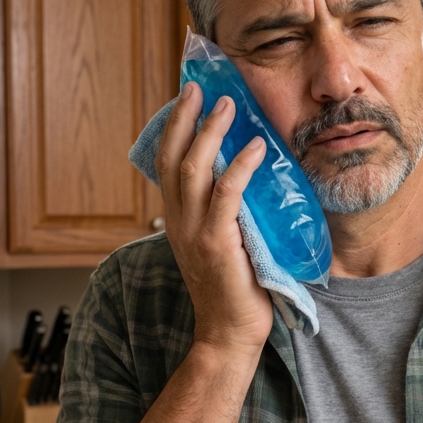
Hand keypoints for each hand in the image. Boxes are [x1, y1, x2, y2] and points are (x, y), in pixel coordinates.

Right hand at [155, 82, 271, 357]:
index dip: (174, 129)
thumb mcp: (220, 244)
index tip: (186, 98)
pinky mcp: (217, 243)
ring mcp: (195, 232)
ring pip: (194, 169)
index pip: (166, 165)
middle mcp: (178, 222)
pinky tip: (256, 147)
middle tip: (199, 88)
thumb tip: (244, 182)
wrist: (229, 334)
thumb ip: (222, 215)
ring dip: (210, 132)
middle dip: (183, 118)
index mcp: (176, 221)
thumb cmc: (234, 291)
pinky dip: (240, 166)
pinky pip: (227, 194)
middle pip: (171, 157)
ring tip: (228, 105)